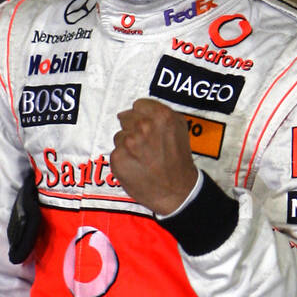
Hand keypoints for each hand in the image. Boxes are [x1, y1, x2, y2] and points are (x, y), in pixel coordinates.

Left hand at [111, 98, 197, 216]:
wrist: (176, 191)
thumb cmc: (179, 162)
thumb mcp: (180, 128)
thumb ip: (161, 114)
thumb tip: (144, 108)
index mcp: (160, 116)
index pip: (138, 105)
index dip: (142, 116)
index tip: (145, 125)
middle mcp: (143, 126)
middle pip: (126, 118)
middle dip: (133, 129)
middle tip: (144, 144)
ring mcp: (128, 142)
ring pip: (119, 136)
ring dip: (127, 144)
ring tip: (142, 157)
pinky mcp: (118, 158)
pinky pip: (116, 152)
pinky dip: (124, 159)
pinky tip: (136, 166)